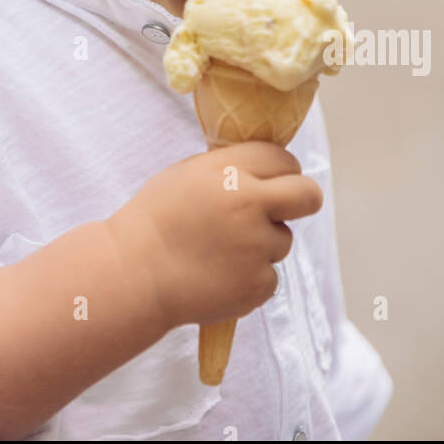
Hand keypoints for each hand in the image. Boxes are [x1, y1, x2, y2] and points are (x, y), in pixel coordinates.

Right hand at [106, 142, 323, 331]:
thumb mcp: (189, 173)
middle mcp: (250, 205)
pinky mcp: (259, 284)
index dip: (281, 170)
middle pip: (308, 195)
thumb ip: (231, 168)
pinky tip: (218, 274)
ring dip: (262, 244)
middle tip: (284, 208)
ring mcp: (257, 247)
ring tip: (220, 250)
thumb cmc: (156, 218)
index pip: (284, 159)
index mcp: (230, 171)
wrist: (135, 273)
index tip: (272, 180)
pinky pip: (268, 275)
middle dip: (303, 198)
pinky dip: (249, 277)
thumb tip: (266, 170)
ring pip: (283, 240)